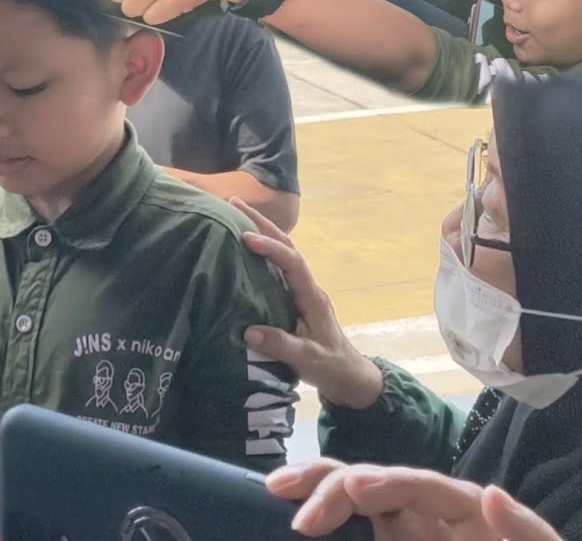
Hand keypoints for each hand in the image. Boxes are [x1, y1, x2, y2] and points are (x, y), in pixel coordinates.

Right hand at [230, 197, 384, 409]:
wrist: (348, 376)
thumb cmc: (331, 366)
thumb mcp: (308, 358)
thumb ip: (281, 345)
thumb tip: (248, 331)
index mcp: (312, 297)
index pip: (293, 263)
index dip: (271, 248)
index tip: (246, 238)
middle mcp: (307, 287)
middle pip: (287, 246)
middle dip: (262, 224)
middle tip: (234, 204)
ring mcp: (300, 291)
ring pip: (282, 253)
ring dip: (261, 232)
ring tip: (233, 216)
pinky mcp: (293, 298)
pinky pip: (275, 268)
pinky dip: (260, 252)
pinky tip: (242, 248)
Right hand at [268, 460, 559, 539]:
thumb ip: (525, 532)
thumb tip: (490, 494)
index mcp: (466, 508)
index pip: (416, 483)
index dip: (381, 479)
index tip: (352, 486)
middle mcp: (427, 514)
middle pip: (371, 482)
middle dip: (329, 480)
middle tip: (285, 490)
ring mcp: (401, 534)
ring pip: (350, 502)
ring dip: (314, 490)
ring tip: (275, 489)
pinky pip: (348, 532)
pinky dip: (321, 523)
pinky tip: (288, 519)